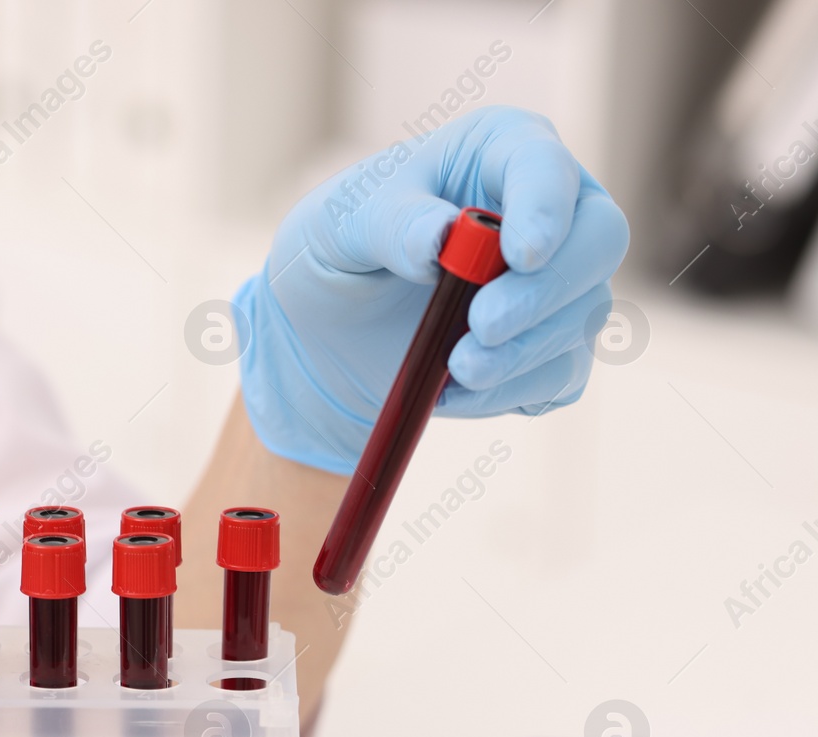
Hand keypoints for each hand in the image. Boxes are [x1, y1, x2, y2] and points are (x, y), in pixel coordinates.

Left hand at [236, 105, 629, 474]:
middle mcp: (547, 210)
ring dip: (522, 352)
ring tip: (453, 367)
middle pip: (600, 239)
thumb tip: (441, 237)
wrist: (327, 331)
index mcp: (498, 151)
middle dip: (546, 290)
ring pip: (583, 315)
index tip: (520, 254)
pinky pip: (559, 377)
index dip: (543, 208)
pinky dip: (509, 393)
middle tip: (483, 325)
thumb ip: (388, 223)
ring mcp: (558, 282)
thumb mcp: (337, 225)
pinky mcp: (551, 348)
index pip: (545, 165)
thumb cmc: (339, 250)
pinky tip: (452, 393)